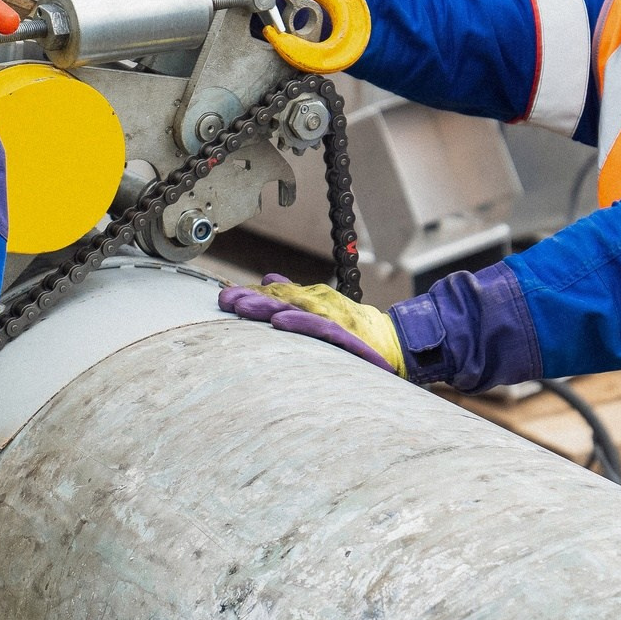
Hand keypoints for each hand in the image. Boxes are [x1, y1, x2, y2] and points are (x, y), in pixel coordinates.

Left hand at [217, 276, 404, 375]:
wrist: (397, 341)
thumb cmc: (358, 328)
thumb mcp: (322, 309)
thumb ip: (295, 295)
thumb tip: (267, 278)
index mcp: (312, 298)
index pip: (276, 292)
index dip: (250, 293)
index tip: (224, 296)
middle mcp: (320, 303)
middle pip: (279, 297)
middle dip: (250, 297)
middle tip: (224, 299)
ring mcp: (332, 317)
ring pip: (294, 308)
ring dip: (266, 305)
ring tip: (241, 306)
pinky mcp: (345, 334)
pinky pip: (317, 327)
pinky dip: (298, 322)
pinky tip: (279, 321)